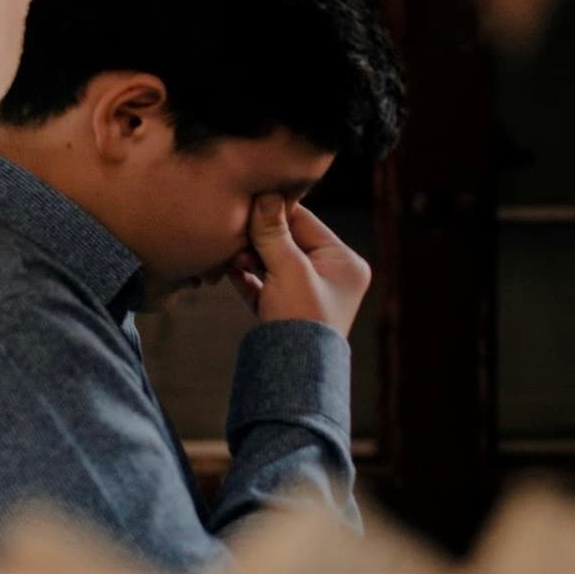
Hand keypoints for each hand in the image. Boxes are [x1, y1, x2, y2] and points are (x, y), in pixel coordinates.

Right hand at [227, 193, 371, 335]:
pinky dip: (247, 278)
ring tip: (231, 256)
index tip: (249, 203)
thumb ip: (273, 232)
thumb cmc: (301, 320)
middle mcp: (332, 276)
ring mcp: (309, 295)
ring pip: (274, 263)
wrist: (293, 378)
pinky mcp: (287, 312)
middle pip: (288, 242)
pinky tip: (229, 270)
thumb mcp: (289, 269)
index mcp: (345, 263)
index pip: (306, 222)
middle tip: (235, 233)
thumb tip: (265, 195)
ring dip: (250, 258)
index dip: (275, 212)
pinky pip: (265, 285)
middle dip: (259, 239)